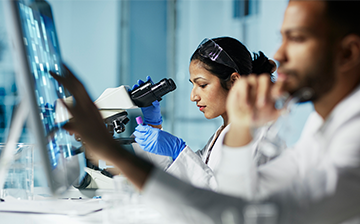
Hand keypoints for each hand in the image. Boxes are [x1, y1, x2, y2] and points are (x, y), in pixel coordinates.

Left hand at [50, 64, 152, 189]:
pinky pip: (73, 114)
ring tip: (55, 73)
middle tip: (58, 66)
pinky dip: (66, 106)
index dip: (73, 76)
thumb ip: (75, 124)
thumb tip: (66, 124)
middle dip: (67, 75)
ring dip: (64, 83)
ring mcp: (86, 115)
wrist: (110, 149)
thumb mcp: (88, 127)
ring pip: (76, 94)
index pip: (81, 87)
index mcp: (92, 106)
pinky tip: (59, 99)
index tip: (65, 67)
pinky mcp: (83, 125)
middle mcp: (90, 108)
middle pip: (78, 86)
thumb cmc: (102, 139)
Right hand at [130, 76, 161, 125]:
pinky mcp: (140, 103)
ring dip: (138, 88)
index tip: (148, 78)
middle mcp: (149, 97)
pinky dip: (134, 94)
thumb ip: (156, 104)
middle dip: (142, 84)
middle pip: (145, 88)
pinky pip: (137, 97)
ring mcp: (144, 99)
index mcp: (154, 97)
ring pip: (140, 92)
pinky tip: (132, 91)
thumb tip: (155, 101)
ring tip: (135, 85)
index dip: (150, 82)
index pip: (152, 88)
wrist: (151, 119)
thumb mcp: (157, 107)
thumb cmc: (155, 113)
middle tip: (140, 81)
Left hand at [133, 125, 185, 159]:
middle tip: (136, 132)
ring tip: (137, 138)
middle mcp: (152, 137)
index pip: (143, 128)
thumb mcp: (160, 132)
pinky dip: (140, 144)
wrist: (174, 146)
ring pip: (140, 141)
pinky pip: (143, 146)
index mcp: (154, 131)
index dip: (139, 128)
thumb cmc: (169, 139)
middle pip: (140, 134)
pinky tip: (140, 143)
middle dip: (137, 133)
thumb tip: (145, 129)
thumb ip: (152, 131)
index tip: (137, 127)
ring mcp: (151, 143)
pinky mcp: (151, 149)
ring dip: (137, 139)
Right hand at [225, 74, 280, 146]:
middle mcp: (261, 84)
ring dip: (251, 94)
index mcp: (272, 90)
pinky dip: (244, 94)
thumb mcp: (271, 116)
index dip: (281, 83)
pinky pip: (243, 83)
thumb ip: (281, 111)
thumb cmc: (259, 117)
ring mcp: (251, 83)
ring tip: (250, 107)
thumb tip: (289, 109)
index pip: (278, 83)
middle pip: (265, 78)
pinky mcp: (241, 84)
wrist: (244, 121)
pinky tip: (245, 104)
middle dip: (264, 90)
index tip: (280, 90)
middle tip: (262, 104)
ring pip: (254, 78)